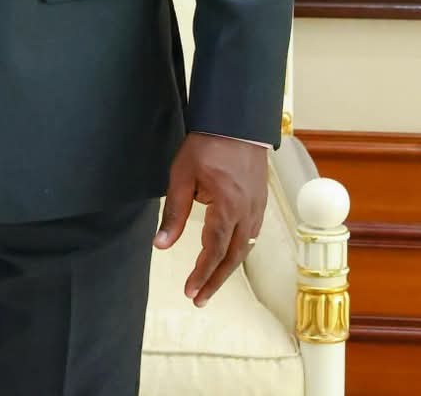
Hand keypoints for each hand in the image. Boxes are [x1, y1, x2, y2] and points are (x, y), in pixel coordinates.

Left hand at [154, 132, 268, 306]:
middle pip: (232, 257)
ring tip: (210, 285)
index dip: (201, 274)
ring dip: (226, 269)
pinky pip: (251, 235)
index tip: (189, 291)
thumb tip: (161, 245)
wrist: (237, 122)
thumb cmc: (207, 145)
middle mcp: (247, 213)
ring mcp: (257, 209)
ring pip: (243, 249)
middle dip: (214, 280)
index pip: (213, 250)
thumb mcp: (182, 176)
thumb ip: (173, 213)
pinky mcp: (259, 203)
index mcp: (228, 207)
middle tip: (199, 299)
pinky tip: (228, 257)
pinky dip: (238, 251)